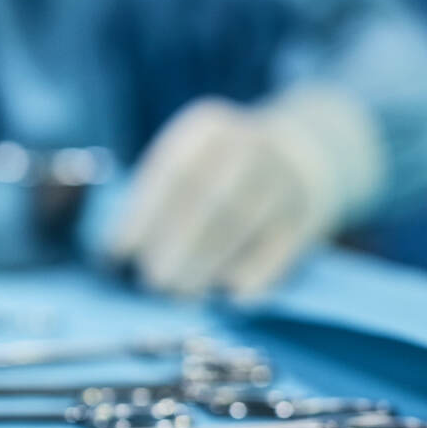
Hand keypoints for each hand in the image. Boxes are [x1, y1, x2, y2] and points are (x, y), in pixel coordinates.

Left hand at [109, 89, 383, 297]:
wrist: (310, 150)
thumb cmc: (221, 170)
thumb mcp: (190, 160)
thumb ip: (157, 199)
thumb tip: (118, 257)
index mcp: (206, 130)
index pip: (172, 174)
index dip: (142, 217)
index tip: (117, 254)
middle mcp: (249, 145)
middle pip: (209, 199)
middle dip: (176, 246)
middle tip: (152, 283)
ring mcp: (284, 177)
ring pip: (242, 224)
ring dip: (207, 265)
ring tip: (180, 294)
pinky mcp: (310, 212)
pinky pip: (280, 246)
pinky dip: (255, 275)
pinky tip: (231, 297)